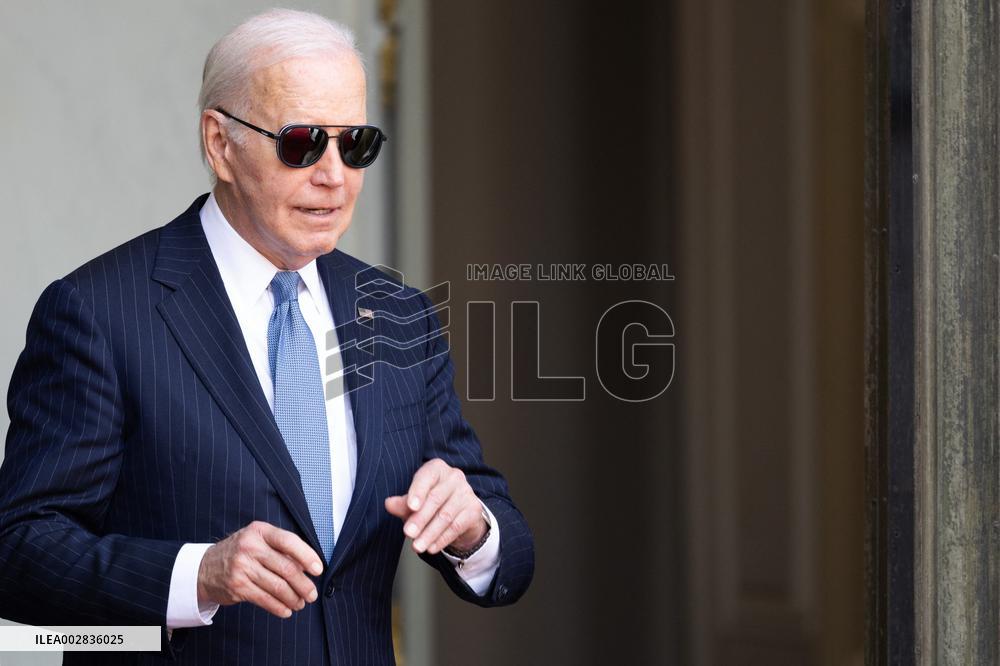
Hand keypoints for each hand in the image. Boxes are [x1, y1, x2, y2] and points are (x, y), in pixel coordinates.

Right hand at [197, 521, 323, 618]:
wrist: (204, 568)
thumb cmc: (241, 552)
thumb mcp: (258, 540)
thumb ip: (281, 548)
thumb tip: (308, 566)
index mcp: (260, 531)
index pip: (289, 541)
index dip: (307, 556)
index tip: (318, 569)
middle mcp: (250, 547)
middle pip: (286, 568)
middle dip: (304, 584)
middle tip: (312, 594)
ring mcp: (242, 567)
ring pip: (278, 586)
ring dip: (293, 598)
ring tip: (300, 603)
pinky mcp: (237, 586)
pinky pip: (265, 599)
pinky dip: (279, 607)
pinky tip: (286, 610)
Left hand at [384, 458, 486, 555]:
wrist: (458, 513)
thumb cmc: (431, 502)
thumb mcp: (414, 502)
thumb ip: (402, 503)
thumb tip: (389, 504)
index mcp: (437, 468)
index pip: (427, 477)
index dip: (418, 491)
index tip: (410, 507)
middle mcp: (454, 477)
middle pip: (436, 498)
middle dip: (420, 518)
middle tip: (408, 533)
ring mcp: (466, 492)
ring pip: (446, 515)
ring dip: (429, 533)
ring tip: (417, 546)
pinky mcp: (474, 510)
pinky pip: (456, 527)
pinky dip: (442, 539)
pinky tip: (431, 547)